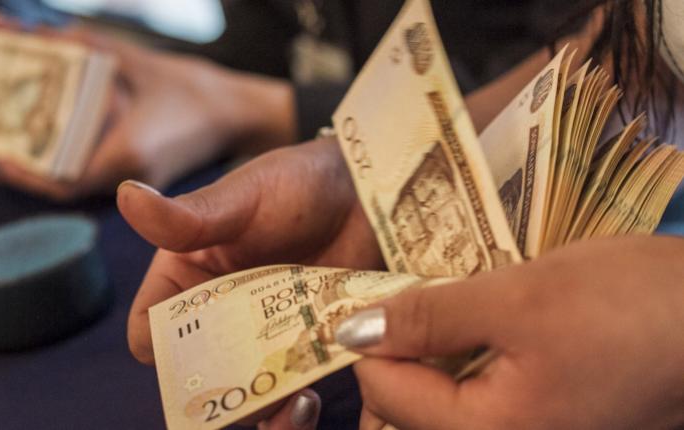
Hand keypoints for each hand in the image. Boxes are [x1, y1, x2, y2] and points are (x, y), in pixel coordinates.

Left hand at [0, 12, 295, 200]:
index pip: (60, 181)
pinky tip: (39, 133)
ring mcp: (131, 179)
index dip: (18, 172)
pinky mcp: (133, 171)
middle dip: (11, 165)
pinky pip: (86, 169)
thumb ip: (88, 46)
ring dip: (31, 159)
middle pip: (55, 182)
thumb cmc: (198, 93)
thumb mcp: (141, 62)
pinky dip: (58, 153)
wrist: (239, 115)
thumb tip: (37, 32)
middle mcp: (126, 175)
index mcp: (129, 155)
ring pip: (68, 177)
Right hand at [117, 137, 380, 425]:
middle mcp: (218, 311)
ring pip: (242, 391)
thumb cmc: (296, 183)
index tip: (196, 358)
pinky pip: (289, 389)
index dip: (163, 351)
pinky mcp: (302, 346)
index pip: (152, 330)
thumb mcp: (241, 199)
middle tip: (249, 391)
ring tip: (289, 405)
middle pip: (197, 372)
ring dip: (258, 409)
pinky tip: (310, 400)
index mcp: (186, 276)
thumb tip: (125, 194)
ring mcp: (261, 333)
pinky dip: (294, 405)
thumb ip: (187, 216)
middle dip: (216, 393)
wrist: (367, 191)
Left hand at [340, 236, 683, 428]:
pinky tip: (481, 325)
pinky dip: (466, 362)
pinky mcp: (542, 421)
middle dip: (399, 352)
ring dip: (432, 355)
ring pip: (442, 406)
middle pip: (407, 412)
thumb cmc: (629, 308)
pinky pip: (479, 401)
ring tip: (448, 308)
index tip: (377, 291)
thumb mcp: (520, 298)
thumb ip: (430, 318)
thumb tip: (352, 332)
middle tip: (411, 298)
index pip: (385, 394)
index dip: (371, 338)